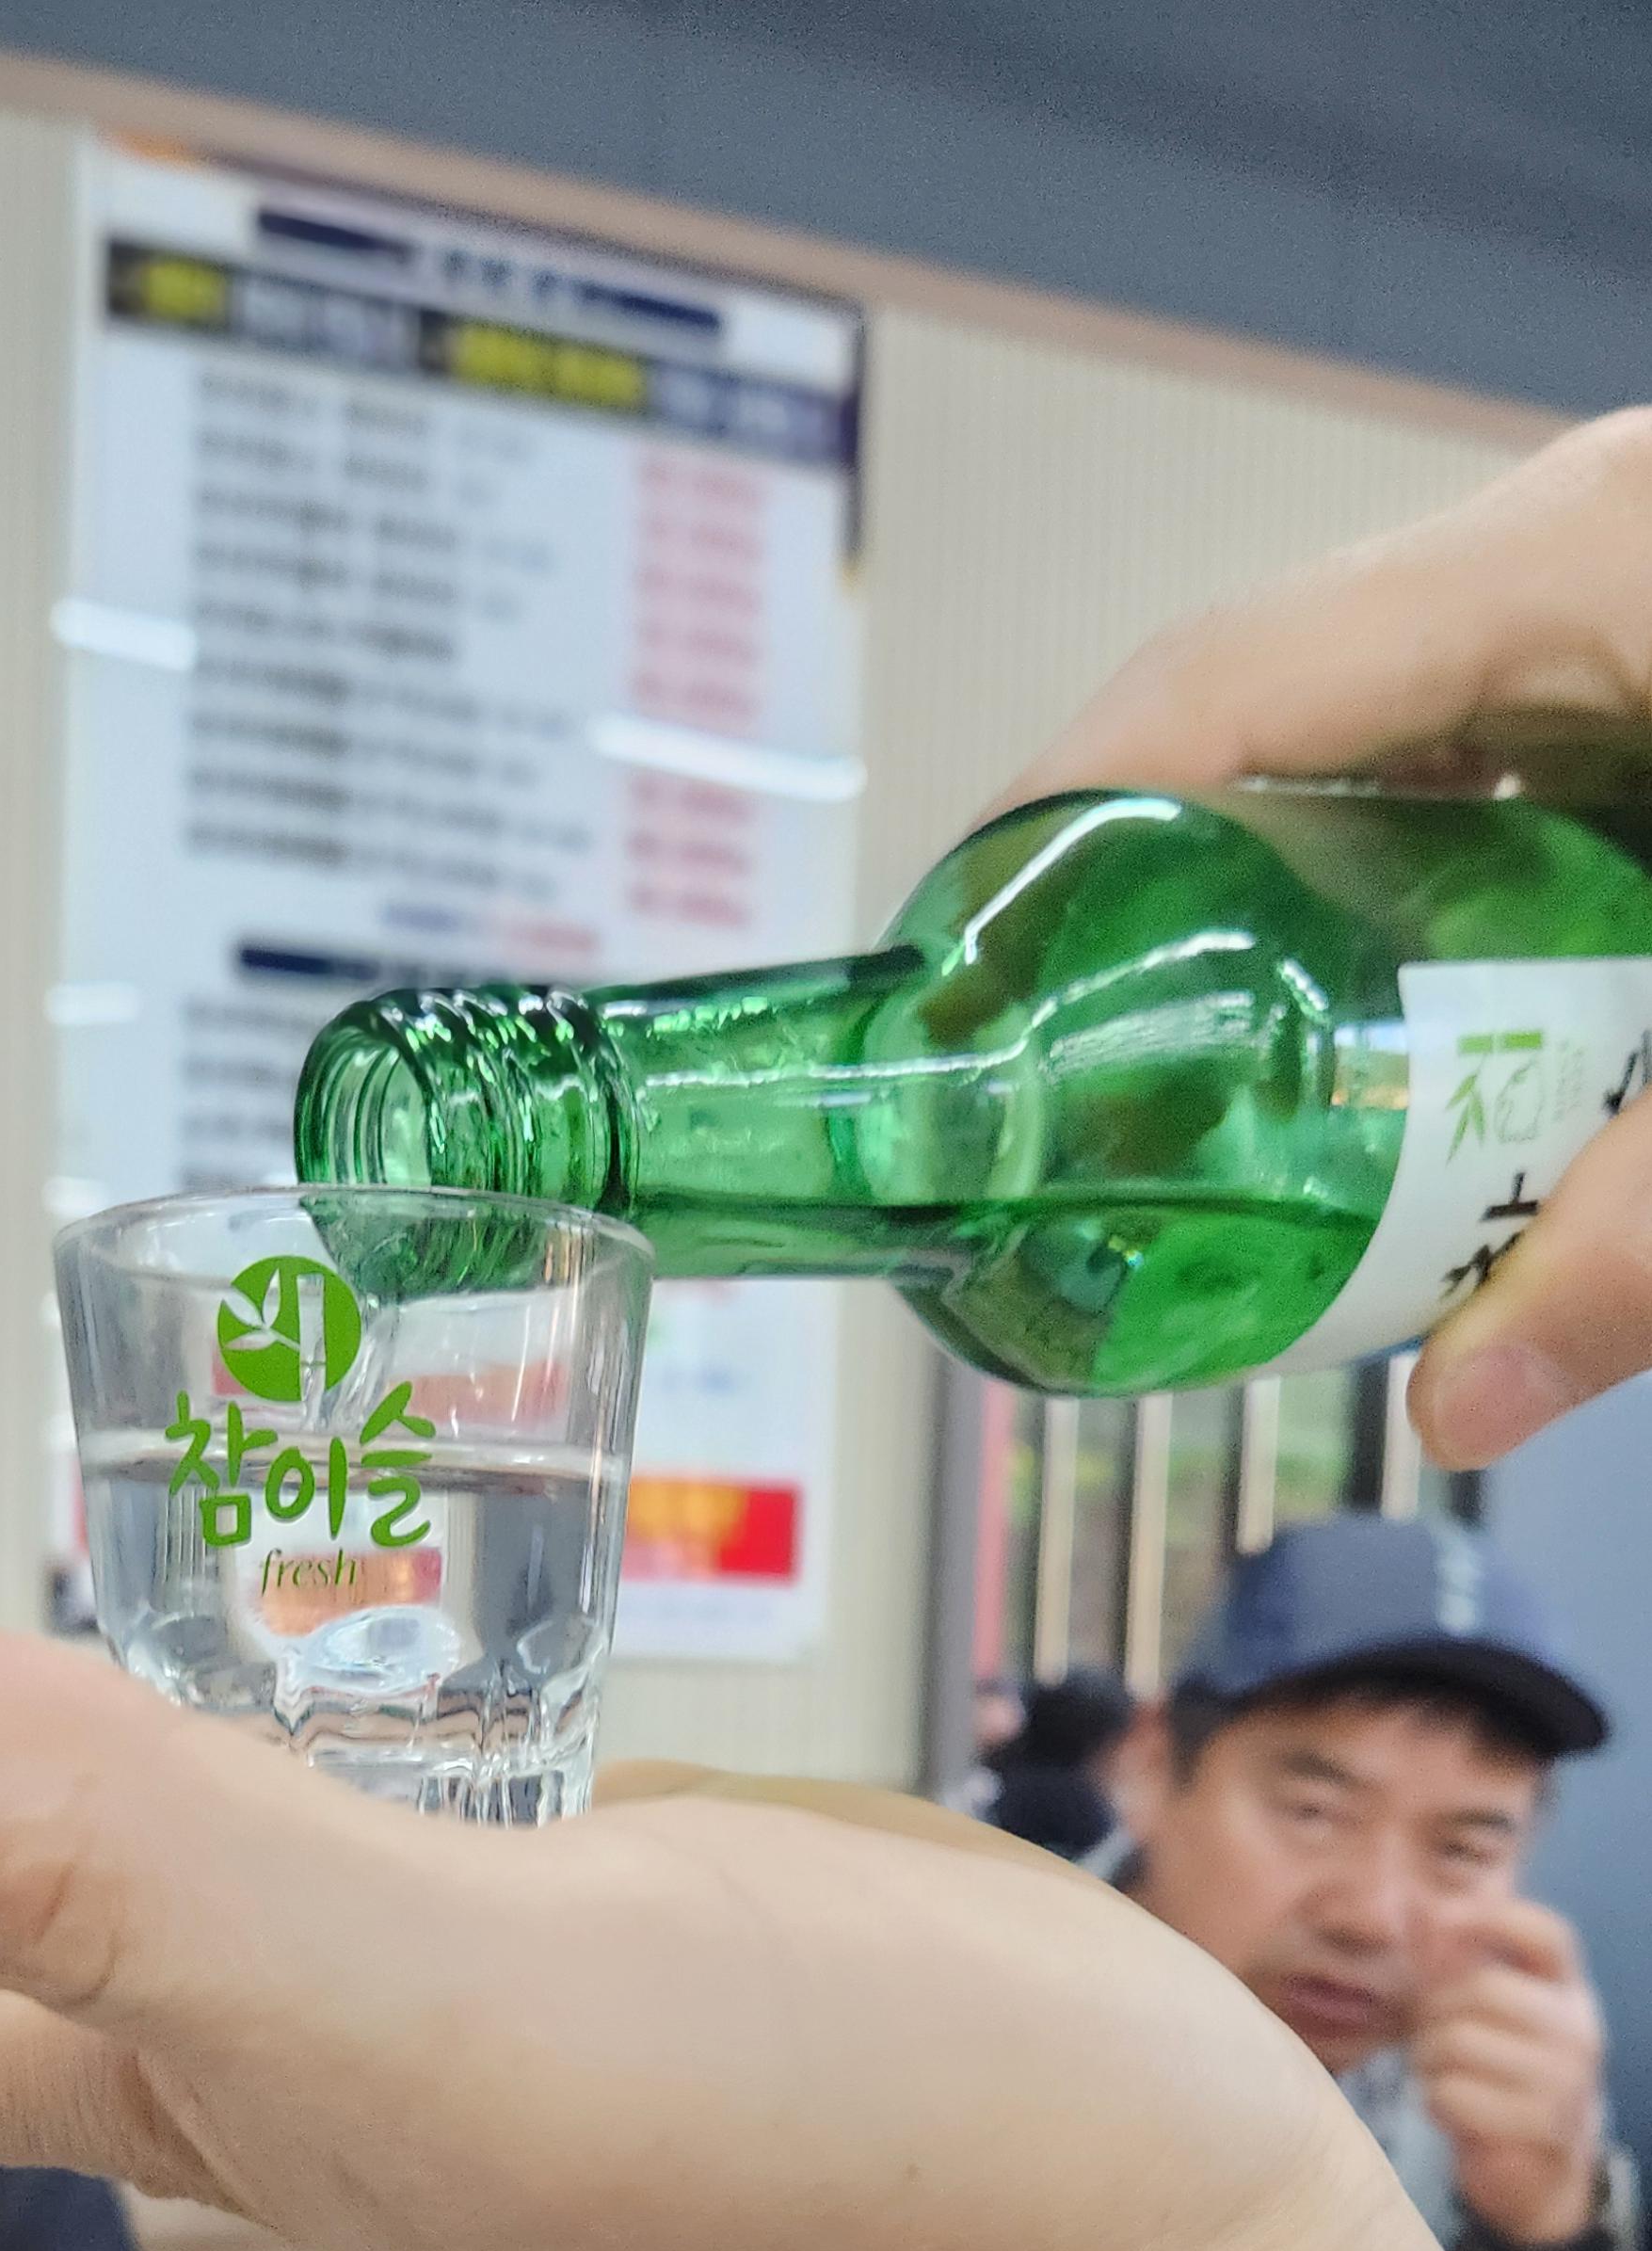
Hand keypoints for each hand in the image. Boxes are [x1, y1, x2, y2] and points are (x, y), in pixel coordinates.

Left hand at [0, 1608, 1357, 2250]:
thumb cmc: (808, 2155)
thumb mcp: (400, 1992)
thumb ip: (60, 1843)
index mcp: (104, 2054)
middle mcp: (188, 2023)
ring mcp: (346, 1971)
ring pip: (18, 1858)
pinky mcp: (499, 1905)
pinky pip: (246, 1801)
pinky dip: (128, 1738)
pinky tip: (140, 1673)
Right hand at [1001, 404, 1651, 1469]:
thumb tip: (1472, 1401)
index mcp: (1583, 560)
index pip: (1214, 692)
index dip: (1050, 851)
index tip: (960, 1010)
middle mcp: (1583, 555)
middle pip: (1280, 744)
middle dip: (1176, 945)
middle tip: (1096, 1124)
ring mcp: (1631, 607)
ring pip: (1396, 782)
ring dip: (1315, 956)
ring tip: (1239, 1122)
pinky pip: (1510, 798)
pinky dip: (1455, 938)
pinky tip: (1439, 1064)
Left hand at [1408, 1900, 1606, 2250]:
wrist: (1536, 2173)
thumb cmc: (1499, 2080)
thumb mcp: (1486, 2018)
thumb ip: (1456, 1964)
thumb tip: (1420, 1907)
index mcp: (1568, 1993)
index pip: (1547, 1935)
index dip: (1495, 1917)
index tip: (1444, 1922)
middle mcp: (1577, 2030)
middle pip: (1481, 1989)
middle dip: (1433, 2013)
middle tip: (1427, 2038)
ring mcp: (1565, 2079)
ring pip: (1457, 2042)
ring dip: (1428, 2062)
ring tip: (1441, 2076)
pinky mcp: (1539, 2125)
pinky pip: (1452, 2093)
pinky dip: (1435, 2102)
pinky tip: (1452, 2109)